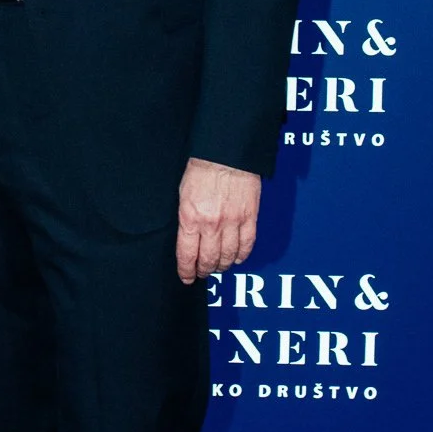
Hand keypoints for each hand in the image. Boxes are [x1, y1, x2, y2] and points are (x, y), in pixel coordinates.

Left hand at [176, 157, 260, 283]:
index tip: (187, 277)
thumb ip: (186, 219)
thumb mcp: (183, 195)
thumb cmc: (201, 169)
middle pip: (209, 260)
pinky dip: (241, 256)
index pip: (187, 255)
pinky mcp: (249, 218)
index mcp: (190, 218)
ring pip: (228, 256)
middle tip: (202, 273)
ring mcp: (232, 223)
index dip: (187, 271)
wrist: (227, 154)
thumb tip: (188, 239)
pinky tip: (236, 258)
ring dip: (222, 265)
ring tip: (217, 266)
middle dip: (204, 270)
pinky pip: (247, 245)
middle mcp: (211, 224)